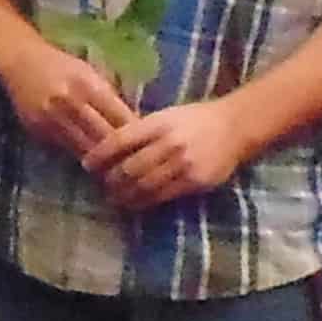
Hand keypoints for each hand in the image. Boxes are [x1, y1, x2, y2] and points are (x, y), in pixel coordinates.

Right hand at [0, 33, 134, 165]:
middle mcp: (69, 102)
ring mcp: (51, 119)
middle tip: (136, 167)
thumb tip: (135, 123)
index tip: (148, 147)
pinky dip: (81, 158)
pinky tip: (93, 166)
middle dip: (121, 154)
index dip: (135, 135)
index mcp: (88, 84)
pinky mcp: (38, 131)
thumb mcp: (90, 73)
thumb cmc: (61, 65)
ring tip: (117, 173)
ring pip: (84, 150)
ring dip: (102, 163)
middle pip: (103, 137)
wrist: (20, 62)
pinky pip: (65, 150)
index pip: (118, 117)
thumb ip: (110, 96)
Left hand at [86, 94, 258, 211]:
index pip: (120, 140)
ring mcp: (182, 164)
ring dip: (125, 195)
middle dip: (111, 180)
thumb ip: (142, 131)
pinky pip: (163, 196)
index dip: (100, 155)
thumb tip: (109, 147)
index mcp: (158, 123)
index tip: (86, 165)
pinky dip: (145, 202)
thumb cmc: (195, 119)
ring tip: (114, 199)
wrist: (234, 127)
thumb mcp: (167, 116)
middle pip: (129, 167)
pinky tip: (136, 204)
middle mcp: (169, 143)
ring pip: (144, 185)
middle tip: (101, 186)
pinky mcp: (194, 182)